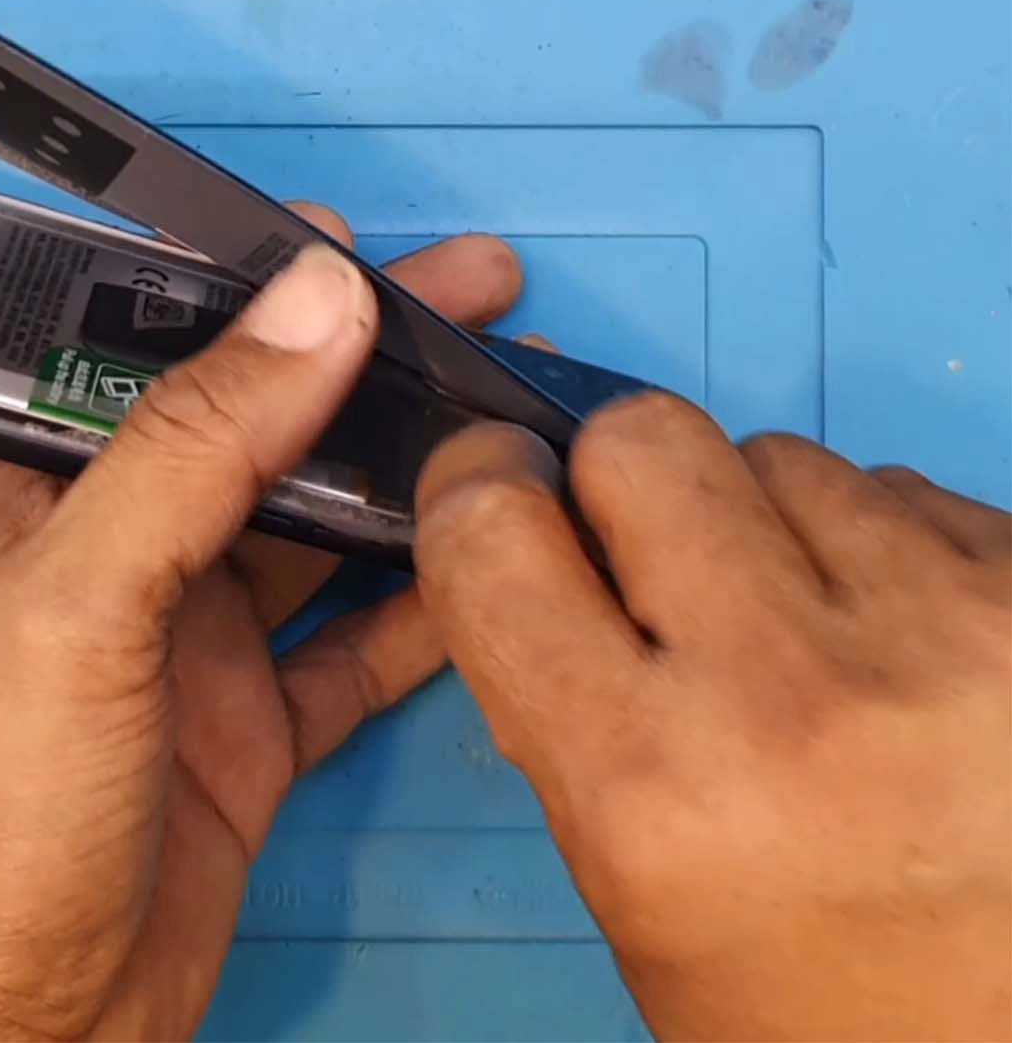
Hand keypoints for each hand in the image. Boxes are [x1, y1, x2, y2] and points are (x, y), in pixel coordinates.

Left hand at [0, 208, 527, 1041]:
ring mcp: (197, 647)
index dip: (262, 292)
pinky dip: (423, 608)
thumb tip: (310, 306)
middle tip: (474, 303)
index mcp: (56, 497)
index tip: (356, 246)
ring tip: (501, 409)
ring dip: (406, 475)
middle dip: (367, 365)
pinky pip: (357, 650)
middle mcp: (130, 557)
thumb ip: (195, 447)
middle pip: (268, 430)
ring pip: (323, 532)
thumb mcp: (81, 603)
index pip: (171, 353)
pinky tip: (488, 564)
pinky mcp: (253, 733)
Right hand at [415, 395, 1011, 1042]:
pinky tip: (912, 652)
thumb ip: (563, 693)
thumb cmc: (807, 993)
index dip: (478, 482)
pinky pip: (906, 494)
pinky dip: (883, 548)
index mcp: (649, 792)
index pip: (492, 532)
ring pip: (783, 456)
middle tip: (666, 566)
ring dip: (772, 523)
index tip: (504, 483)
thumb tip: (541, 518)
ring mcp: (946, 639)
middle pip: (643, 436)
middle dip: (628, 483)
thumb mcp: (633, 880)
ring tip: (821, 640)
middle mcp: (794, 695)